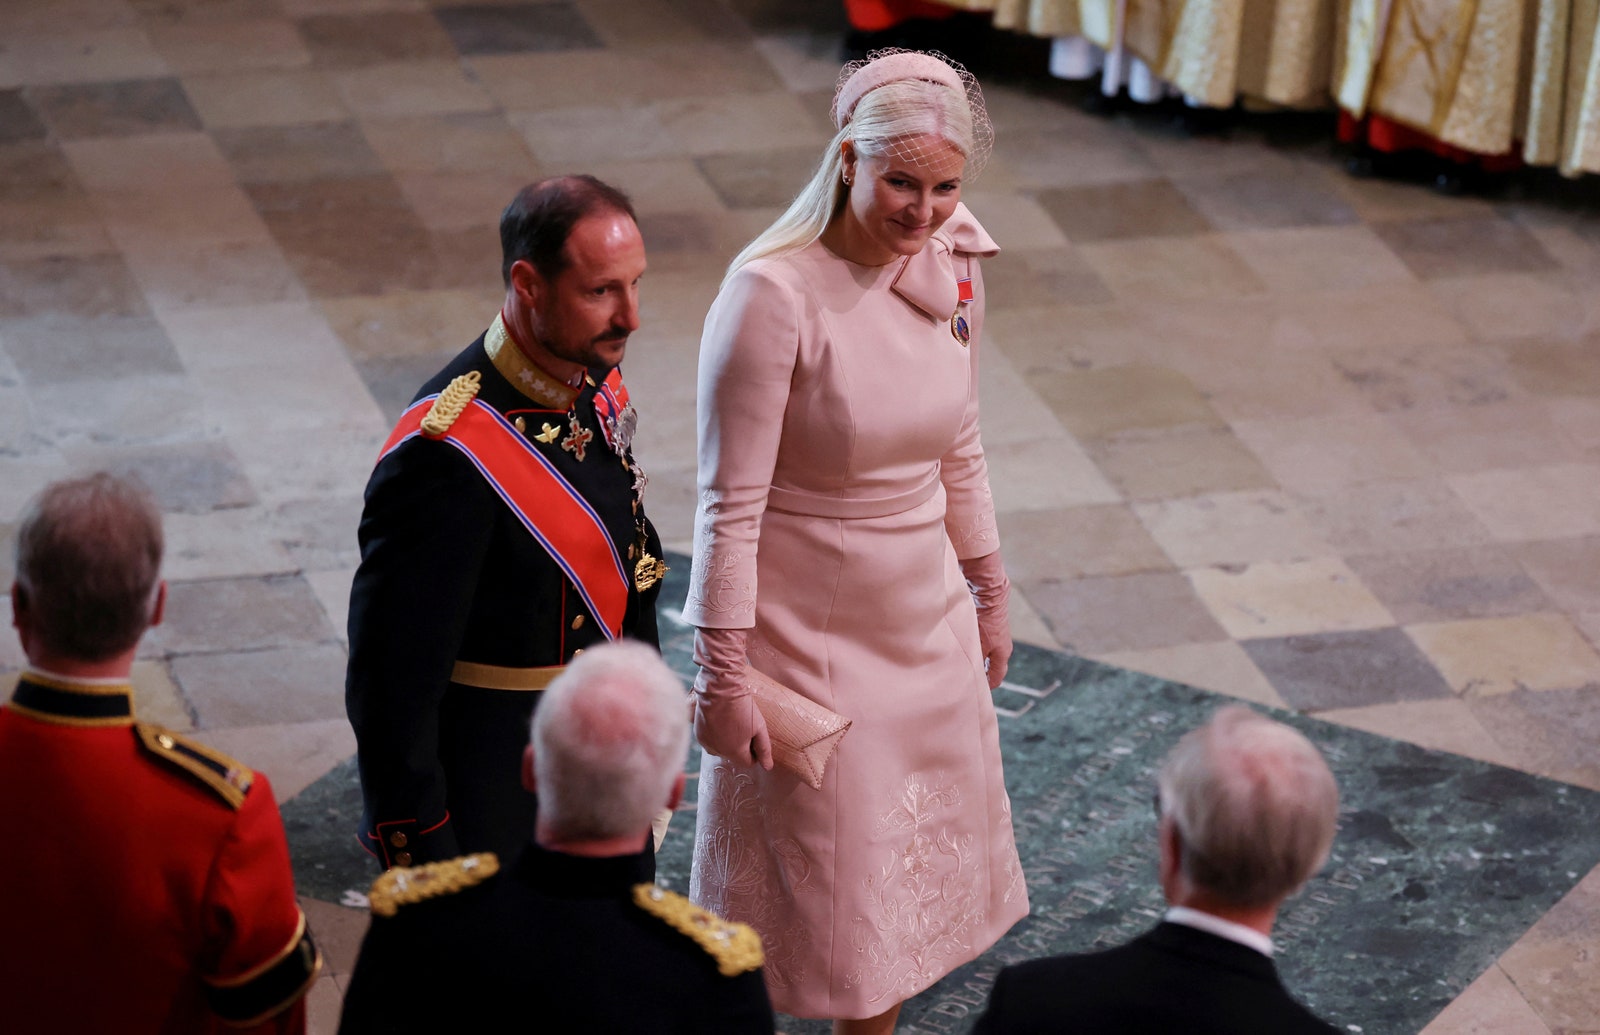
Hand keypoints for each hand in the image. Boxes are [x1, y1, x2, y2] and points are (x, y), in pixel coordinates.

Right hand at [691, 628, 772, 769]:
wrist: (719, 688)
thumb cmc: (742, 707)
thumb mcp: (759, 727)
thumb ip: (764, 749)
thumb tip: (768, 767)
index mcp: (735, 753)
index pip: (748, 762)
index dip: (754, 750)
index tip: (754, 735)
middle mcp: (718, 752)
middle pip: (734, 755)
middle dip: (740, 744)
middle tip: (744, 725)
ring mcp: (706, 743)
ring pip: (721, 747)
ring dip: (727, 739)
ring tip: (731, 721)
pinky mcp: (698, 733)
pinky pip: (711, 739)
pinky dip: (716, 733)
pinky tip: (721, 719)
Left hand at [960, 551, 1012, 689]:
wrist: (989, 592)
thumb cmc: (986, 617)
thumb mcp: (979, 642)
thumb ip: (975, 658)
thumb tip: (967, 672)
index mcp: (1002, 653)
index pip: (997, 676)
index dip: (987, 685)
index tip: (976, 693)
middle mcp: (1001, 646)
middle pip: (990, 666)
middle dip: (979, 674)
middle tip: (964, 681)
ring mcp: (995, 636)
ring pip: (984, 654)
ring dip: (974, 659)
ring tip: (959, 665)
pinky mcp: (987, 626)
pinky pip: (980, 643)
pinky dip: (972, 647)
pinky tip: (959, 646)